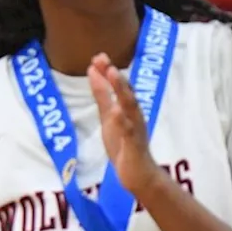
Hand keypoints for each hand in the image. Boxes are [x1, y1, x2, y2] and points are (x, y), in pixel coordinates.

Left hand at [87, 54, 163, 196]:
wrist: (137, 174)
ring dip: (122, 91)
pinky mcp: (135, 146)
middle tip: (104, 59)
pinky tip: (117, 112)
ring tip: (113, 74)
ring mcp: (135, 130)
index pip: (118, 87)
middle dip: (116, 76)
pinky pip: (130, 133)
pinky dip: (124, 122)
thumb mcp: (108, 117)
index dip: (108, 72)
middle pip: (126, 93)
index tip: (98, 56)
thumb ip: (103, 97)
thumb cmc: (123, 144)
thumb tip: (94, 72)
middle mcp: (134, 116)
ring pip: (130, 108)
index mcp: (126, 109)